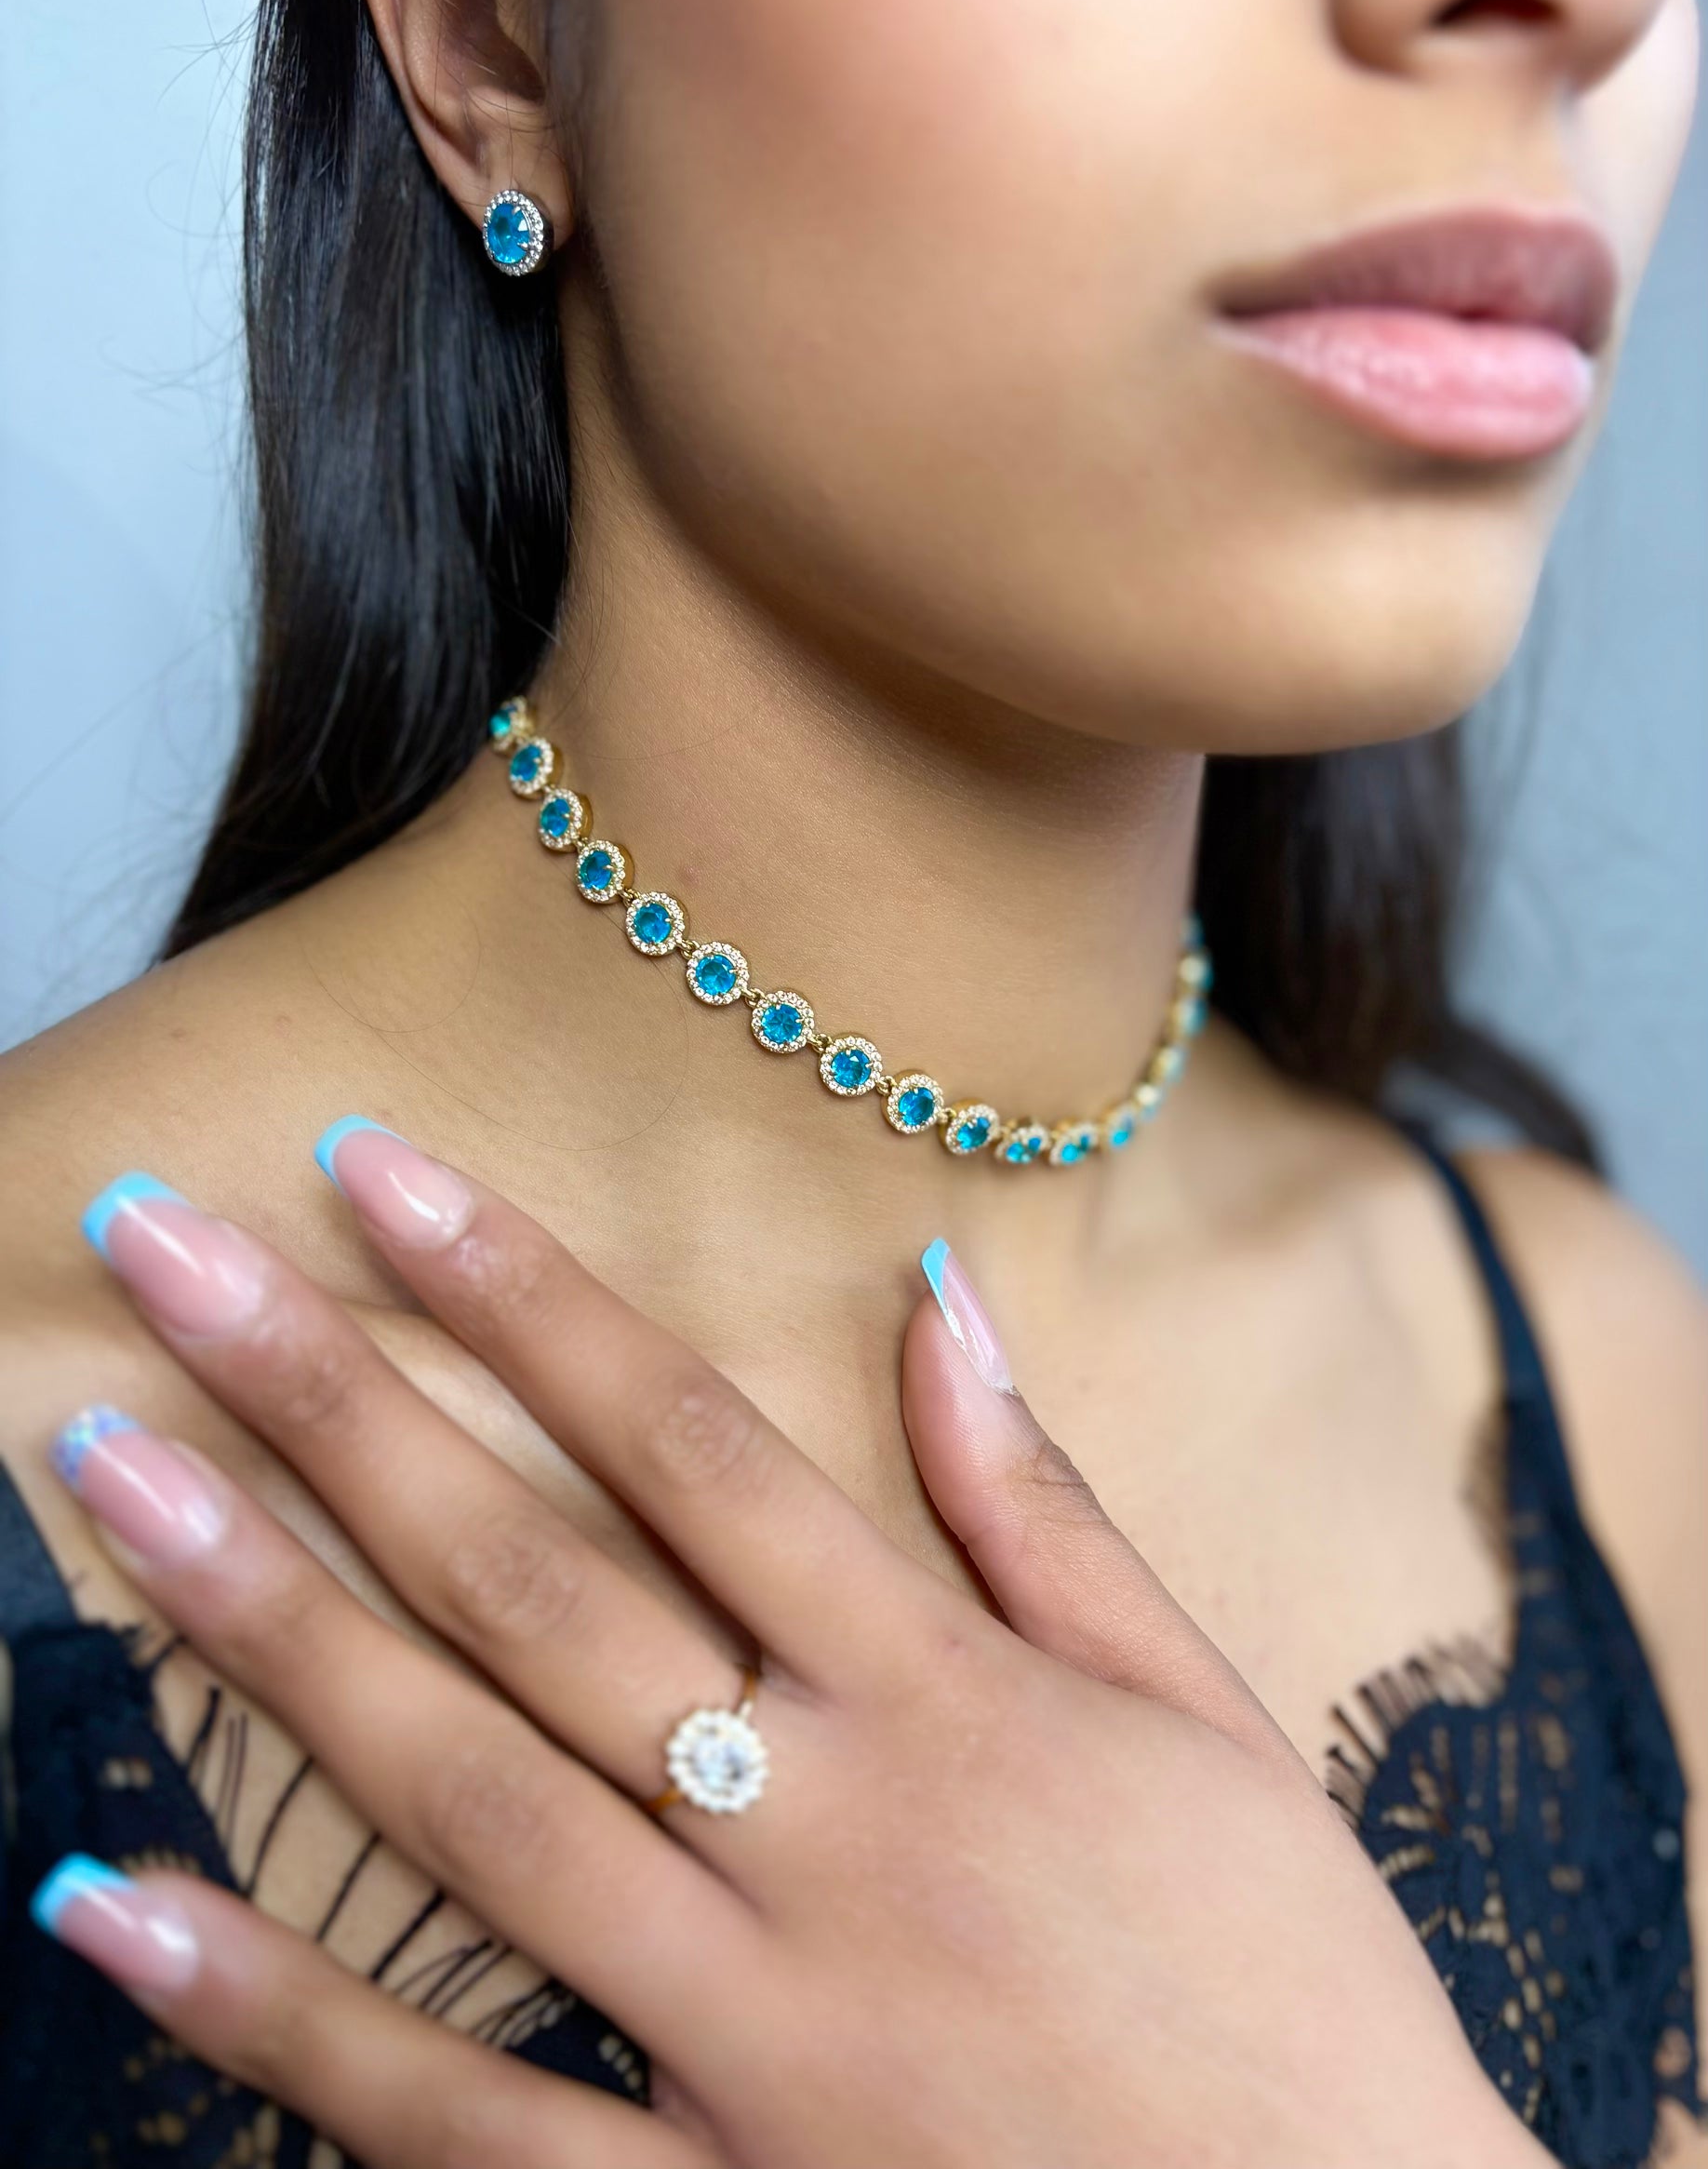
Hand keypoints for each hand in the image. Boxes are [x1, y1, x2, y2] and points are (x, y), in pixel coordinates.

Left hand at [41, 1125, 1546, 2168]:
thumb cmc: (1289, 1990)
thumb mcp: (1206, 1719)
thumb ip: (1048, 1510)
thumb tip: (936, 1295)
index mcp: (942, 1694)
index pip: (686, 1438)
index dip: (521, 1293)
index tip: (378, 1177)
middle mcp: (817, 1826)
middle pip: (531, 1577)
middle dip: (335, 1404)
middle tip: (166, 1263)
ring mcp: (740, 2022)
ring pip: (461, 1789)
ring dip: (268, 1625)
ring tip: (112, 1477)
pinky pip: (452, 2108)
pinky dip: (275, 2010)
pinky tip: (118, 1900)